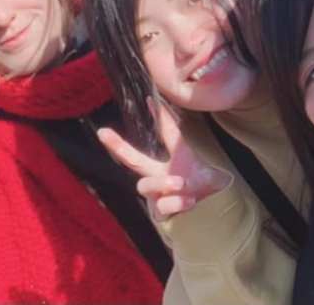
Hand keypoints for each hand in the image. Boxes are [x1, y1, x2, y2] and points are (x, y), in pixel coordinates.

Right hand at [98, 98, 231, 219]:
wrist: (211, 207)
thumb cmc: (199, 181)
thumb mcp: (199, 160)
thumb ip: (184, 139)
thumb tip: (171, 110)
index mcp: (166, 161)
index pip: (162, 134)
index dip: (158, 117)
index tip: (150, 99)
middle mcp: (156, 176)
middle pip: (132, 159)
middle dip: (116, 145)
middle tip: (103, 132)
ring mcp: (156, 195)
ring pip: (144, 185)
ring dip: (162, 183)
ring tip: (181, 183)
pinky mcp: (161, 214)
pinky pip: (161, 207)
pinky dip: (175, 203)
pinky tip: (189, 200)